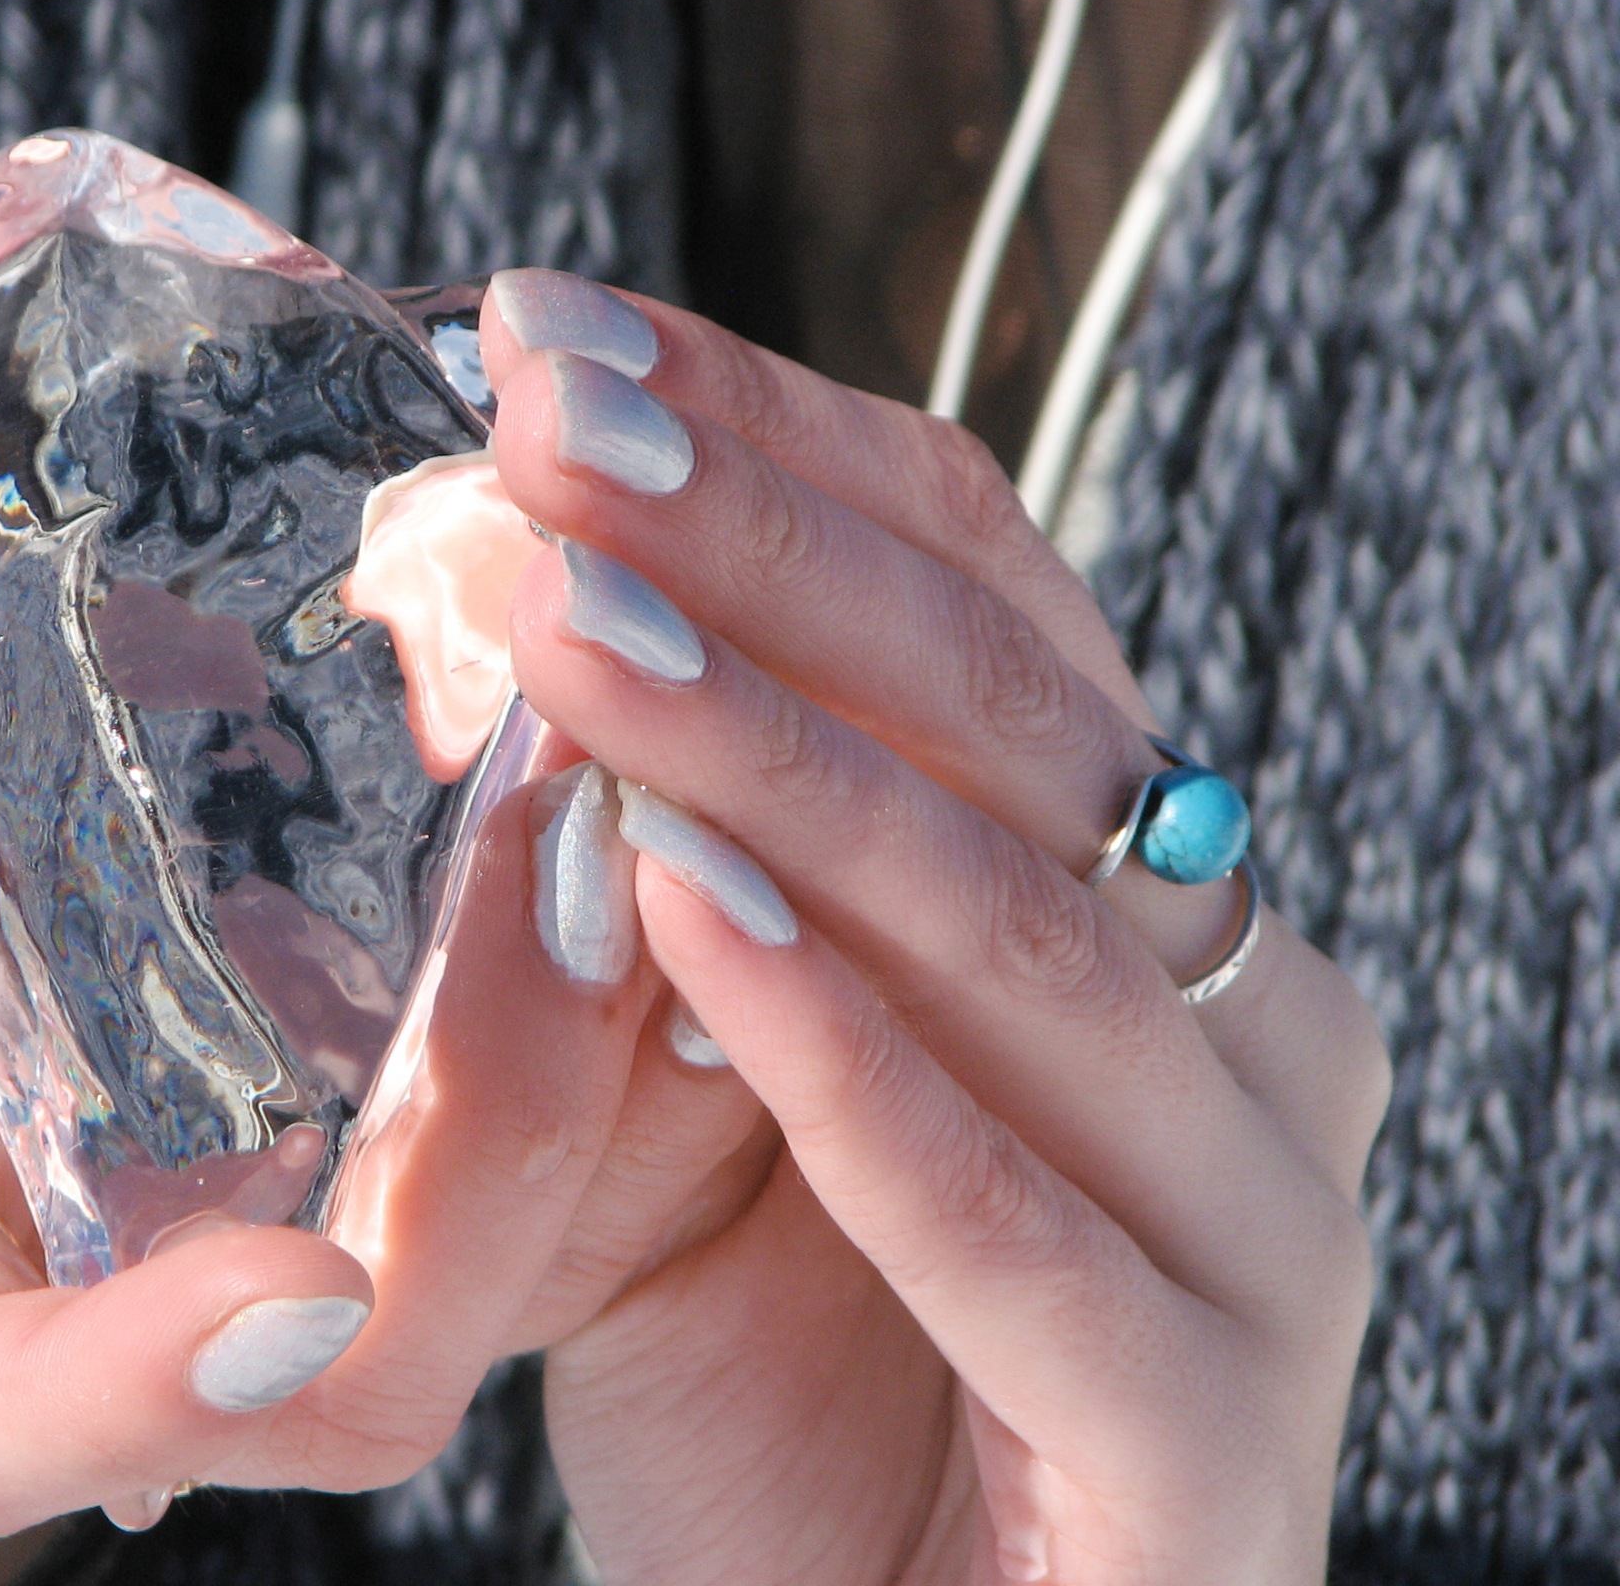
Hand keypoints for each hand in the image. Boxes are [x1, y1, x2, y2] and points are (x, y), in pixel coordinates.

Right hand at [0, 569, 701, 1536]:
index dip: (124, 1399)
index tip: (285, 1290)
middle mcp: (88, 1265)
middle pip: (321, 1376)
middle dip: (477, 1198)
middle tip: (559, 920)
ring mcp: (234, 1172)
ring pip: (465, 1243)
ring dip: (577, 1063)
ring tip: (617, 816)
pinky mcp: (333, 1060)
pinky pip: (502, 1083)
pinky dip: (584, 971)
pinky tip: (615, 782)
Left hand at [477, 276, 1389, 1582]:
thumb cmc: (781, 1358)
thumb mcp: (699, 1071)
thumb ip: (672, 870)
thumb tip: (515, 609)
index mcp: (1140, 899)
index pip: (985, 595)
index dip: (778, 445)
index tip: (554, 330)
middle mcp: (1238, 1021)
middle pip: (1019, 720)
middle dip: (765, 547)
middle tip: (545, 411)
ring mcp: (1259, 1231)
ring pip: (1029, 945)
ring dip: (788, 768)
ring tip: (570, 624)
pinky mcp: (1208, 1445)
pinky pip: (1024, 1229)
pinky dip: (850, 1067)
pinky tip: (684, 919)